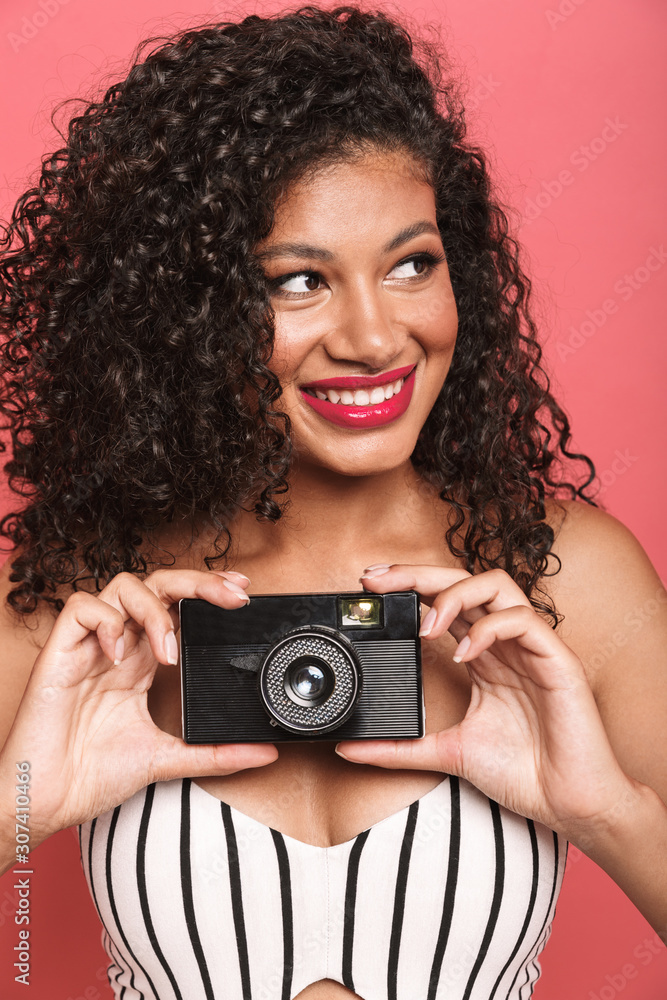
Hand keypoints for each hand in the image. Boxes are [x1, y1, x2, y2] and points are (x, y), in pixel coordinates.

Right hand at [0, 569, 276, 847]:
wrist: (45, 801)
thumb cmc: (92, 775)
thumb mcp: (167, 759)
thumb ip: (216, 753)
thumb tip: (268, 753)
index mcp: (142, 661)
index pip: (177, 605)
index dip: (207, 589)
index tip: (242, 593)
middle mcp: (119, 645)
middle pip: (157, 584)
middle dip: (197, 582)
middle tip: (231, 596)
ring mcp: (89, 646)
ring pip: (122, 585)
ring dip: (154, 608)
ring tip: (168, 650)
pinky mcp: (59, 652)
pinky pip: (80, 608)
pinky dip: (107, 622)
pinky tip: (119, 656)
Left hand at [335, 564, 637, 842]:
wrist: (570, 805)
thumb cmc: (523, 773)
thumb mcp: (446, 753)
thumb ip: (398, 748)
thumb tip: (347, 748)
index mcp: (482, 655)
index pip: (444, 602)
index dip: (410, 586)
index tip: (370, 586)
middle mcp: (505, 643)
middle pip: (464, 581)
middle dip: (419, 574)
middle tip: (378, 580)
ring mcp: (532, 647)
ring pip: (497, 585)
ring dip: (455, 594)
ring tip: (425, 625)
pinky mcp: (558, 660)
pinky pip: (523, 621)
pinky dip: (488, 629)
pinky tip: (464, 654)